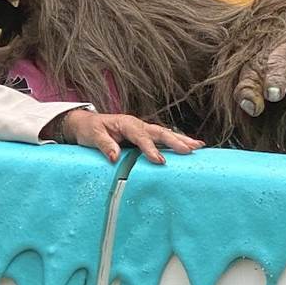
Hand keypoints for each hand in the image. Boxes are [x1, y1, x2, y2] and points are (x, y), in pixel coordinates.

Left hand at [49, 109, 203, 163]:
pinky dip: (176, 141)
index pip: (140, 136)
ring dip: (181, 139)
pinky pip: (162, 139)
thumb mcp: (92, 136)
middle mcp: (137, 125)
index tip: (159, 161)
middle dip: (175, 141)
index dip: (150, 149)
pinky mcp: (144, 136)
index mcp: (126, 124)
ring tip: (198, 146)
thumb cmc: (90, 129)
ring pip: (164, 134)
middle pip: (159, 132)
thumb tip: (115, 157)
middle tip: (189, 150)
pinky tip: (189, 146)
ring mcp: (142, 130)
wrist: (87, 124)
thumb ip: (104, 144)